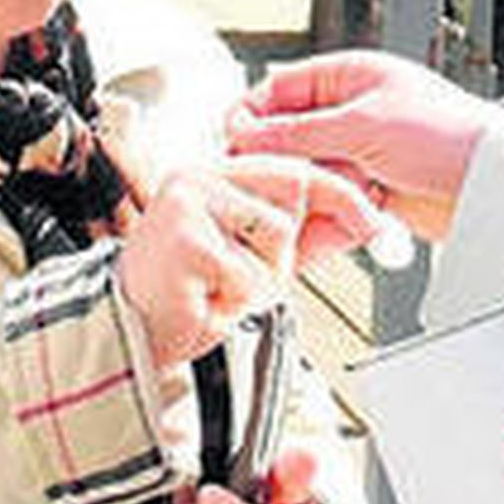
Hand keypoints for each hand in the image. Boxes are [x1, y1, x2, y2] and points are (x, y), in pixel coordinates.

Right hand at [117, 157, 380, 367]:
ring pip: (277, 234)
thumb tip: (356, 220)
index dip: (339, 193)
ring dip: (261, 278)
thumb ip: (300, 234)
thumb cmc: (189, 295)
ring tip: (219, 288)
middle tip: (246, 278)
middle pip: (292, 193)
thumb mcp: (254, 257)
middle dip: (289, 247)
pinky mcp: (187, 240)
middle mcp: (200, 177)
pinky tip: (205, 299)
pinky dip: (237, 299)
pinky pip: (249, 272)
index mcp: (216, 173)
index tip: (372, 218)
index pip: (293, 169)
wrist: (131, 335)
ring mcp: (190, 204)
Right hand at [226, 51, 487, 242]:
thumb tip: (247, 132)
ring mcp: (363, 150)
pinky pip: (336, 201)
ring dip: (310, 196)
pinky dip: (332, 216)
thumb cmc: (448, 135)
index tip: (234, 146)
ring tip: (304, 217)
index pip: (280, 89)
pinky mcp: (375, 187)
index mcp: (350, 77)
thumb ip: (300, 133)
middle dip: (283, 166)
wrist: (495, 184)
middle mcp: (353, 110)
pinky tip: (327, 232)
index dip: (253, 118)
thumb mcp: (363, 127)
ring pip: (312, 175)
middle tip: (269, 190)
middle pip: (291, 138)